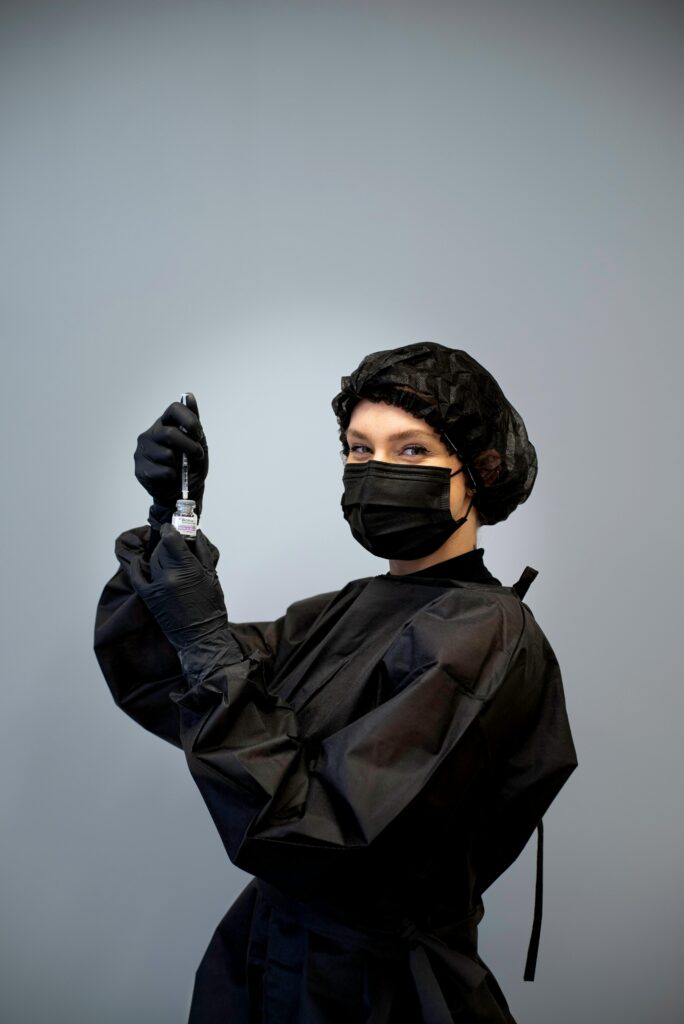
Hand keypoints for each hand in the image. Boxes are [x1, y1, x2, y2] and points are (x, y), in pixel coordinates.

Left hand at [128, 523, 225, 651]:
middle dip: (167, 543)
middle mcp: (169, 576)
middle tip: (174, 543)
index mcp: (187, 569)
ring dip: (159, 554)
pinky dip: (138, 567)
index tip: (172, 527)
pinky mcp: (149, 597)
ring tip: (167, 556)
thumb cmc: (211, 608)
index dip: (171, 529)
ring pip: (152, 560)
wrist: (201, 637)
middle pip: (162, 548)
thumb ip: (202, 552)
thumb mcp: (212, 576)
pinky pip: (138, 577)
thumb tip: (195, 533)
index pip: (171, 538)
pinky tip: (141, 561)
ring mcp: (157, 587)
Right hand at [134, 394, 208, 515]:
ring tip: (182, 469)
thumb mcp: (197, 443)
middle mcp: (151, 434)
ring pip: (166, 455)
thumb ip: (193, 422)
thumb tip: (189, 396)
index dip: (189, 420)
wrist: (184, 492)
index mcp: (165, 424)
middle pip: (169, 434)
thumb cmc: (190, 466)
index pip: (174, 409)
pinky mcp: (140, 468)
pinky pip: (163, 471)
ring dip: (181, 464)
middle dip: (189, 446)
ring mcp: (143, 451)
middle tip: (197, 455)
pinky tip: (172, 477)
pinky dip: (174, 476)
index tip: (198, 434)